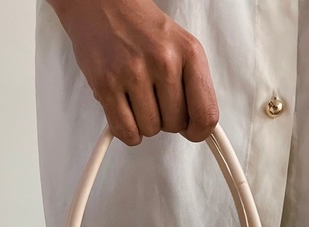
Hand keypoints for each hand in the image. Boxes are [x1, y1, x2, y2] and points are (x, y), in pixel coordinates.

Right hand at [50, 0, 218, 145]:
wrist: (101, 4)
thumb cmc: (141, 28)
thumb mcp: (180, 47)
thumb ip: (193, 85)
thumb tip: (198, 126)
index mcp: (189, 52)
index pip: (206, 114)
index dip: (198, 131)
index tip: (191, 129)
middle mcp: (163, 60)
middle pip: (175, 125)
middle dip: (165, 119)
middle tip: (154, 98)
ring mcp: (133, 72)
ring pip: (150, 130)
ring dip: (143, 122)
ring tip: (136, 95)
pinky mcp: (106, 84)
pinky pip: (126, 132)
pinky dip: (126, 130)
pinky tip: (125, 109)